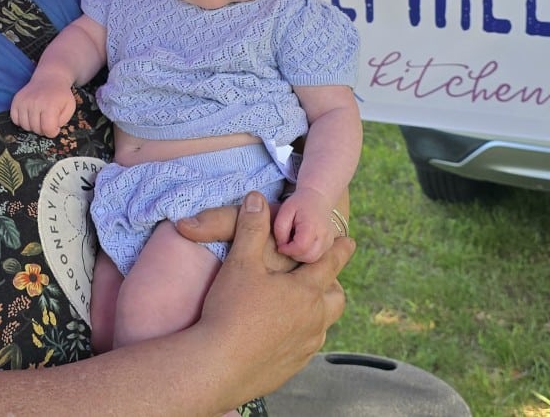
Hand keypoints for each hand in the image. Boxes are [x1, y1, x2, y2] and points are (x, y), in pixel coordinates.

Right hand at [9, 77, 75, 137]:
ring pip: (25, 126)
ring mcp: (24, 102)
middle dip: (43, 129)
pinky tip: (30, 116)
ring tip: (39, 118)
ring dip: (32, 126)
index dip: (52, 132)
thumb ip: (62, 121)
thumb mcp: (70, 107)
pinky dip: (21, 121)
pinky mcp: (16, 101)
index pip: (48, 129)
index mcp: (50, 105)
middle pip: (36, 129)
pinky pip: (15, 119)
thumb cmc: (60, 95)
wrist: (49, 79)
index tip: (55, 128)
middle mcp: (35, 103)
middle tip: (47, 121)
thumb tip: (51, 130)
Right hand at [179, 192, 353, 404]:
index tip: (349, 242)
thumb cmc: (230, 311)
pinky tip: (281, 336)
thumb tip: (256, 198)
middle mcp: (313, 321)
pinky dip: (299, 337)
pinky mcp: (291, 368)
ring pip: (322, 326)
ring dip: (316, 313)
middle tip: (325, 278)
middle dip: (333, 285)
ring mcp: (304, 348)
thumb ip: (251, 228)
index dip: (339, 250)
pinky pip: (305, 349)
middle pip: (335, 299)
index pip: (330, 264)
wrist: (218, 366)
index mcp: (305, 292)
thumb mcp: (240, 263)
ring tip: (302, 308)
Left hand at [273, 187, 334, 263]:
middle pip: (309, 257)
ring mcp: (330, 241)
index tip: (280, 245)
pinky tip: (301, 243)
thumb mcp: (284, 211)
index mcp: (312, 226)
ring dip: (300, 255)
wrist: (317, 198)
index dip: (288, 250)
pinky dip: (307, 254)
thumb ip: (280, 229)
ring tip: (294, 242)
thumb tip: (282, 246)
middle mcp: (324, 235)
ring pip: (313, 259)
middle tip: (286, 244)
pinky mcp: (330, 244)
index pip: (300, 247)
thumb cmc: (298, 204)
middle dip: (294, 254)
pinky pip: (317, 256)